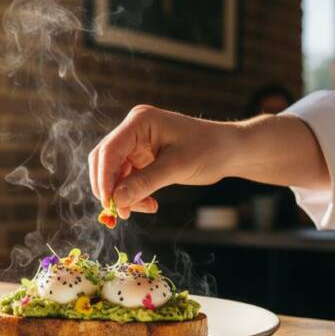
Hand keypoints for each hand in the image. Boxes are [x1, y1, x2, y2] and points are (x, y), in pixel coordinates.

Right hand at [88, 105, 329, 218]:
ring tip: (144, 210)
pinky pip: (127, 178)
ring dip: (123, 194)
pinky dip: (133, 194)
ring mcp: (137, 143)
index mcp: (140, 121)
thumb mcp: (177, 168)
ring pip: (114, 173)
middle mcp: (133, 130)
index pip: (109, 150)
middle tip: (120, 214)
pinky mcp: (142, 157)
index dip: (104, 178)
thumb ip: (144, 183)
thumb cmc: (208, 150)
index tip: (109, 204)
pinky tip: (149, 205)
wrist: (230, 151)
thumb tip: (116, 201)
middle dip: (111, 188)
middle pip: (105, 161)